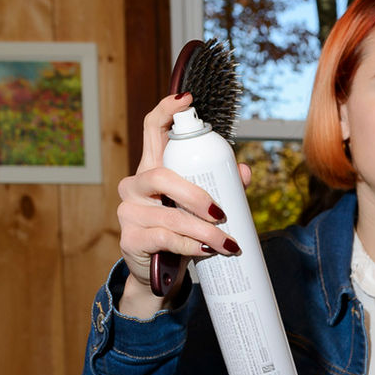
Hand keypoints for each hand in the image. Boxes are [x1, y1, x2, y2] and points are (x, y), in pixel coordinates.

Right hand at [114, 93, 252, 314]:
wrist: (161, 274)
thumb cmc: (183, 232)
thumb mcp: (202, 209)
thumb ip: (223, 188)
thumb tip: (245, 172)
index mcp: (153, 170)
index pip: (153, 131)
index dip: (166, 111)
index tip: (187, 100)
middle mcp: (135, 186)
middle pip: (161, 176)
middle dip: (196, 195)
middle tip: (222, 214)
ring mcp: (129, 212)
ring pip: (169, 214)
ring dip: (205, 231)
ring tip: (228, 243)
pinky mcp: (130, 239)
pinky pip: (164, 238)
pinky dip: (189, 245)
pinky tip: (204, 250)